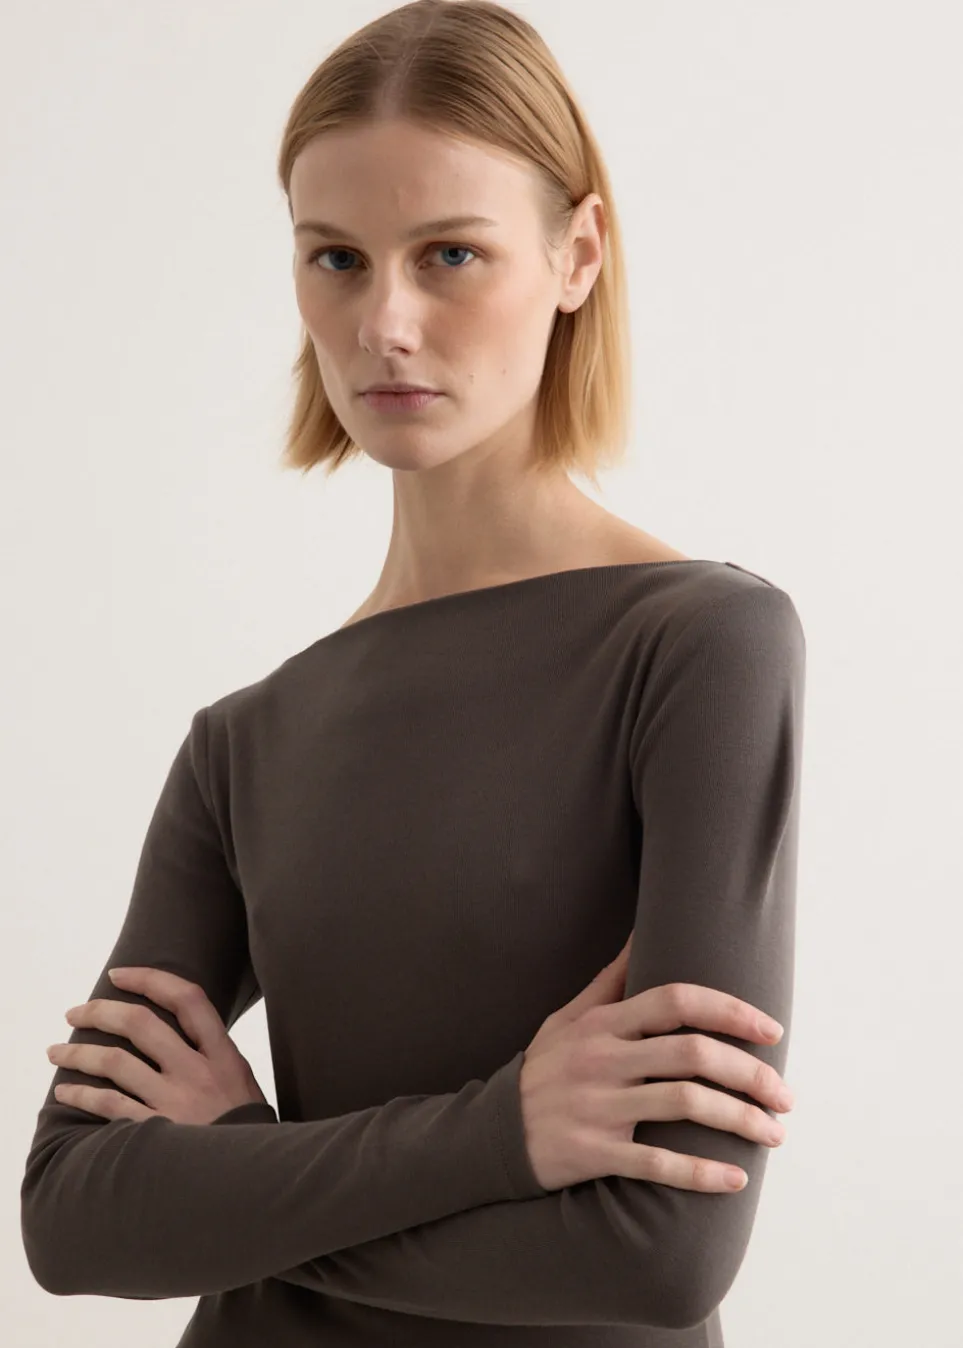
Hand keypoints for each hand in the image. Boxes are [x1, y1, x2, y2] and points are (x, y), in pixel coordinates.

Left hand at [45, 967, 268, 1124]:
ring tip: (56, 1052)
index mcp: (223, 1055)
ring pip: (115, 1062)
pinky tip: (66, 1091)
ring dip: (78, 1054)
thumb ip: (213, 1054)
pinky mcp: (155, 1132)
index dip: (150, 979)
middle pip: (141, 1025)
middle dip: (100, 1011)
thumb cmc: (246, 1129)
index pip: (187, 1000)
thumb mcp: (242, 1081)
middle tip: (75, 1012)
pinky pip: (109, 1105)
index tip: (120, 975)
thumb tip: (180, 1028)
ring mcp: (174, 1102)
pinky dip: (82, 1094)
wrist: (251, 1179)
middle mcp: (197, 1073)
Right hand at [520, 933, 793, 1192]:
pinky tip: (736, 1178)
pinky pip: (657, 1163)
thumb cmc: (544, 1069)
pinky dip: (701, 1173)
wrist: (493, 1133)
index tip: (772, 1029)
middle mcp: (602, 1059)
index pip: (675, 1000)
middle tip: (785, 1094)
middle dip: (750, 1073)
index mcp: (602, 1023)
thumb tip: (645, 930)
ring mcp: (598, 1107)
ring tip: (774, 1133)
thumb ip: (611, 980)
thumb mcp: (568, 1017)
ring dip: (740, 1120)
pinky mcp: (593, 1153)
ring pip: (685, 1106)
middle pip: (692, 1054)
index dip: (730, 1010)